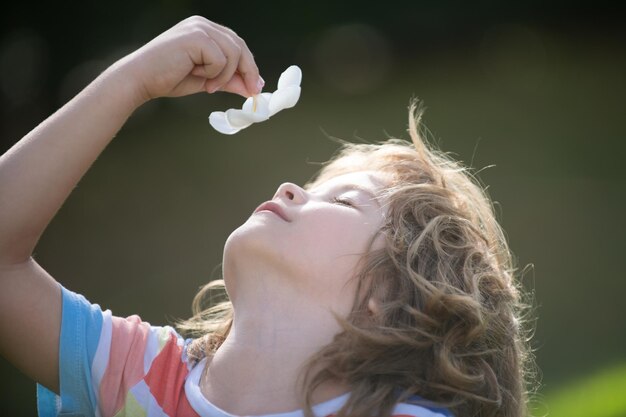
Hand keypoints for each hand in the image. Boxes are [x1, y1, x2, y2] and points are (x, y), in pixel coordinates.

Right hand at [114, 16, 262, 103]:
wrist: (141, 79)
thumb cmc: (168, 78)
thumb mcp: (206, 80)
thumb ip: (227, 80)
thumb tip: (250, 87)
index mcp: (204, 30)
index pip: (236, 44)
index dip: (249, 66)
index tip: (255, 86)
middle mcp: (203, 24)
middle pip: (240, 46)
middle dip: (248, 71)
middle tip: (251, 92)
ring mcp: (199, 28)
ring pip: (233, 54)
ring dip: (224, 76)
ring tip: (208, 85)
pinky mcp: (196, 37)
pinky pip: (220, 59)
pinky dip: (214, 74)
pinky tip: (196, 76)